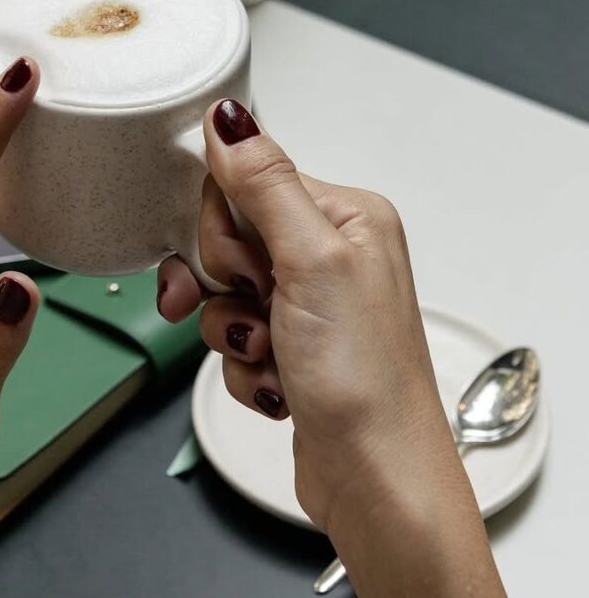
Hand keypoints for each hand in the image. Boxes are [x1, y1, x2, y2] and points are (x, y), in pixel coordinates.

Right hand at [158, 98, 461, 536]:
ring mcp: (308, 305)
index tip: (239, 264)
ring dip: (232, 334)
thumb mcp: (311, 262)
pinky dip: (243, 369)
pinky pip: (230, 340)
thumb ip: (265, 184)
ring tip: (273, 356)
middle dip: (224, 285)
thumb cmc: (367, 378)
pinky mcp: (290, 349)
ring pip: (221, 294)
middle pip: (225, 238)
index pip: (246, 181)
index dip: (222, 226)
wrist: (377, 480)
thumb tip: (230, 116)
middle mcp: (328, 254)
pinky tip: (279, 386)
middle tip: (261, 308)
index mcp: (345, 215)